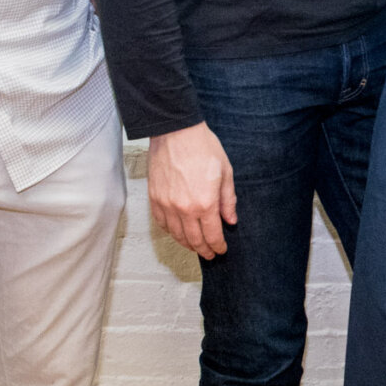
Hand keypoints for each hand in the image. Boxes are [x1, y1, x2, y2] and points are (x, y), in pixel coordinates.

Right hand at [148, 121, 236, 259]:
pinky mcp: (154, 198)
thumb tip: (231, 220)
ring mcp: (166, 204)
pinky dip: (170, 232)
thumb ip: (228, 200)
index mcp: (205, 203)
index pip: (212, 235)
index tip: (221, 249)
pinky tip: (177, 232)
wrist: (175, 131)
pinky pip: (161, 223)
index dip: (218, 246)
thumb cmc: (202, 147)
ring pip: (176, 235)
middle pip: (194, 240)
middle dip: (204, 250)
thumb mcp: (225, 172)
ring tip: (195, 246)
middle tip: (209, 254)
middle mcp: (184, 209)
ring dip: (187, 244)